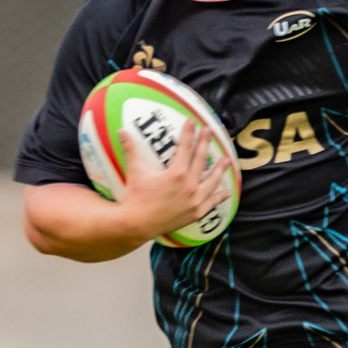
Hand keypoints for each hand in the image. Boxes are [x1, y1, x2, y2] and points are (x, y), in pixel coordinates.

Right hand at [115, 120, 227, 243]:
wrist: (138, 224)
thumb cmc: (136, 197)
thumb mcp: (135, 171)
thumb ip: (131, 150)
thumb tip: (121, 131)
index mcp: (177, 173)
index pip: (186, 148)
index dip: (189, 134)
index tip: (193, 122)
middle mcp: (190, 185)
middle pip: (201, 160)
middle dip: (205, 143)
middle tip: (209, 131)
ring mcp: (195, 200)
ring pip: (212, 181)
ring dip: (220, 169)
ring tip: (227, 160)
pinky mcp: (196, 213)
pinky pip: (211, 203)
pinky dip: (219, 196)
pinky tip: (226, 191)